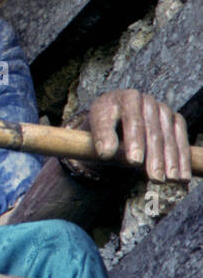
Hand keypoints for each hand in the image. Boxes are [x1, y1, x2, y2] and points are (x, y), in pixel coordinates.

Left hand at [77, 89, 191, 183]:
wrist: (115, 119)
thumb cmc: (104, 126)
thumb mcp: (96, 129)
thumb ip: (101, 138)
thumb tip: (106, 152)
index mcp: (123, 98)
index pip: (131, 120)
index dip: (134, 141)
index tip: (134, 161)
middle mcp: (145, 100)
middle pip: (152, 131)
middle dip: (154, 156)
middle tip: (155, 178)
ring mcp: (161, 109)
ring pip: (168, 137)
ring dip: (171, 160)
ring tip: (169, 180)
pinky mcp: (174, 119)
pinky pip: (181, 140)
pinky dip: (182, 159)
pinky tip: (182, 176)